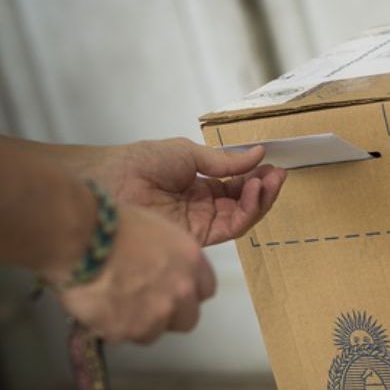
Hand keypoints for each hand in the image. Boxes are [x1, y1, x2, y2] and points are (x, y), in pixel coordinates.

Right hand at [56, 204, 215, 343]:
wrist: (80, 236)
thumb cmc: (112, 222)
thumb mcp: (157, 231)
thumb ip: (170, 258)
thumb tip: (162, 270)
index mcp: (192, 261)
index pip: (205, 290)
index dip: (187, 292)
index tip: (170, 289)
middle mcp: (181, 291)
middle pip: (187, 319)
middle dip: (170, 315)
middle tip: (144, 304)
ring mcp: (157, 314)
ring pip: (154, 332)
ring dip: (138, 324)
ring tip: (113, 305)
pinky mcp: (128, 331)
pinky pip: (122, 336)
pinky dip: (110, 327)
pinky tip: (97, 308)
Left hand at [81, 138, 285, 245]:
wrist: (112, 180)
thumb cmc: (139, 161)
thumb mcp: (188, 153)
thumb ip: (224, 160)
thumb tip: (257, 154)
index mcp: (199, 185)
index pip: (236, 185)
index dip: (256, 177)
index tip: (272, 165)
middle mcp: (202, 206)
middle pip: (243, 202)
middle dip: (264, 189)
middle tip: (278, 175)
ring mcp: (201, 222)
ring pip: (242, 216)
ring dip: (259, 199)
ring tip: (267, 182)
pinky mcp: (198, 237)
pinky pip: (231, 227)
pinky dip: (247, 211)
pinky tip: (252, 192)